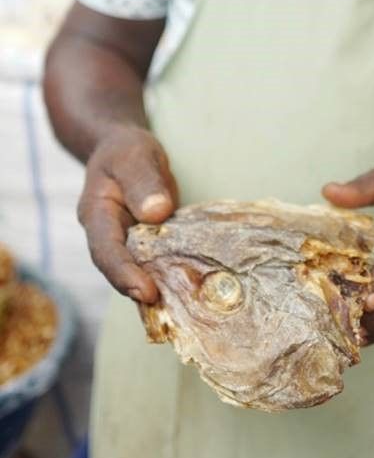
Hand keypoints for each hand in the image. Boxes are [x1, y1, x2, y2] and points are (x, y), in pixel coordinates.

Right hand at [77, 123, 177, 302]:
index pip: (106, 251)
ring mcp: (127, 242)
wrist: (124, 149)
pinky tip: (194, 290)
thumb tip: (157, 212)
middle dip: (141, 292)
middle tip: (167, 308)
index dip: (124, 274)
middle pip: (121, 271)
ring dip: (159, 289)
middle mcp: (109, 236)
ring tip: (184, 308)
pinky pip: (157, 263)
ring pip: (140, 271)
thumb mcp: (133, 156)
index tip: (146, 291)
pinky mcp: (147, 244)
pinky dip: (172, 276)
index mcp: (96, 216)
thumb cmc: (125, 150)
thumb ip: (143, 181)